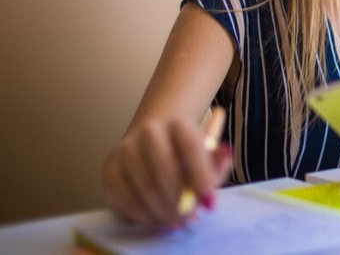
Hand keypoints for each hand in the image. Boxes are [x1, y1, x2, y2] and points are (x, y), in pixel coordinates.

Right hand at [101, 116, 231, 228]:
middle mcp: (149, 131)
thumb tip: (226, 153)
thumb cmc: (186, 157)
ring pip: (146, 188)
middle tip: (190, 220)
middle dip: (180, 201)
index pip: (190, 146)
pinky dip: (145, 216)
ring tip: (176, 220)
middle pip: (165, 168)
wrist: (152, 147)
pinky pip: (127, 200)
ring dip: (164, 212)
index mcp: (178, 124)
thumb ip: (218, 161)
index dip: (201, 175)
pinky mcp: (109, 170)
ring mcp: (125, 149)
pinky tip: (157, 217)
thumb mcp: (207, 159)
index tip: (210, 202)